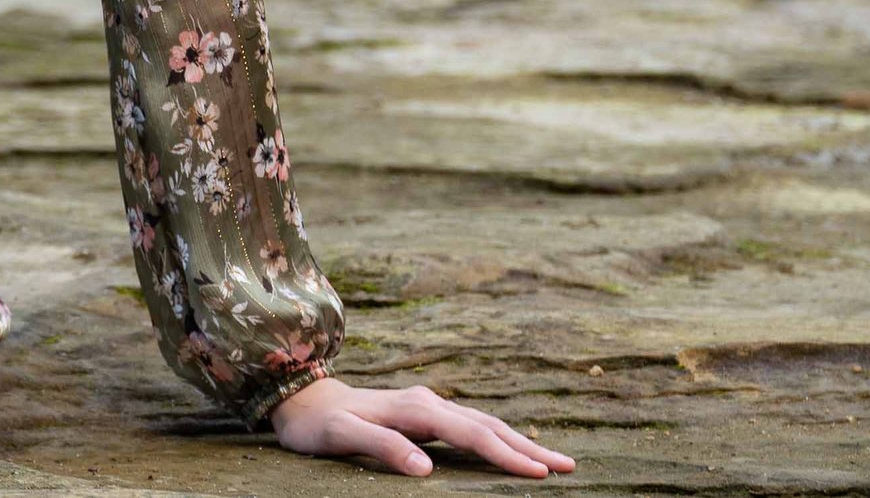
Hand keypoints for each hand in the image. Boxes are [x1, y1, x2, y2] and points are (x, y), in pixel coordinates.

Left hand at [270, 377, 575, 478]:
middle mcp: (427, 402)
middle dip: (528, 447)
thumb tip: (426, 468)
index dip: (506, 454)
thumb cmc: (318, 424)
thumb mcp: (342, 437)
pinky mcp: (423, 413)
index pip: (471, 434)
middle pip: (487, 426)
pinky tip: (510, 447)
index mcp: (415, 408)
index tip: (538, 472)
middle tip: (568, 467)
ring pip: (482, 423)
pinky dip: (497, 436)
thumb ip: (382, 448)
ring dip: (518, 441)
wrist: (300, 397)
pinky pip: (470, 425)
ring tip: (552, 459)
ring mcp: (427, 405)